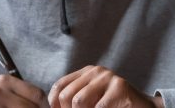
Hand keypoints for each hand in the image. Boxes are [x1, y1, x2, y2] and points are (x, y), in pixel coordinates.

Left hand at [48, 66, 163, 107]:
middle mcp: (96, 71)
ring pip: (79, 101)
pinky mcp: (120, 87)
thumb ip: (76, 100)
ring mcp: (109, 77)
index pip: (59, 86)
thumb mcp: (93, 101)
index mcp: (86, 73)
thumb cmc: (116, 107)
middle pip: (67, 95)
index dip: (54, 104)